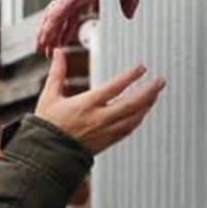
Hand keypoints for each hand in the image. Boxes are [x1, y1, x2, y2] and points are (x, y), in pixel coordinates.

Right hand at [35, 49, 165, 154]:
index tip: (141, 67)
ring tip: (155, 94)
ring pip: (133, 118)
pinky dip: (138, 119)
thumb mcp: (49, 96)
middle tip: (159, 81)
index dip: (130, 76)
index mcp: (85, 104)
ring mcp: (105, 131)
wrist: (47, 154)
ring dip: (147, 104)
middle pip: (131, 104)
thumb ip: (57, 72)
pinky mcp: (107, 142)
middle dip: (148, 91)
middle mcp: (98, 118)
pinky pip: (128, 130)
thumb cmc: (47, 126)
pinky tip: (143, 112)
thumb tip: (58, 53)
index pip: (114, 87)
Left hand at [37, 0, 153, 54]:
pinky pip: (66, 5)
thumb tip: (128, 13)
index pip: (72, 16)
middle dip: (51, 35)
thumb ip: (128, 0)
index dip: (63, 32)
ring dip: (49, 30)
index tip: (57, 46)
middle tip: (42, 51)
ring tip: (40, 46)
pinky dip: (55, 18)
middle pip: (60, 16)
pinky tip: (47, 29)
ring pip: (58, 13)